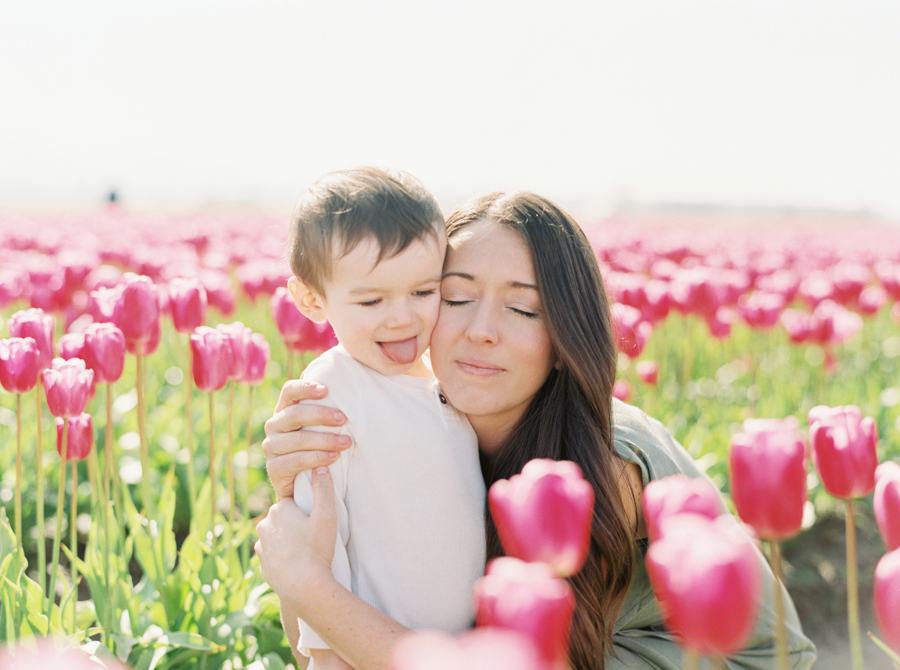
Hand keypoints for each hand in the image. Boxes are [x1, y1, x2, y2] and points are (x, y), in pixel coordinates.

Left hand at [255, 466, 337, 614]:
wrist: (303, 586)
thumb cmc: (316, 549)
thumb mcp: (327, 515)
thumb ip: (324, 488)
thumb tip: (320, 466)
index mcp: (279, 509)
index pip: (293, 504)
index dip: (306, 512)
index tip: (316, 522)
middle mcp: (264, 524)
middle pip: (284, 519)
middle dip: (295, 525)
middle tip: (313, 536)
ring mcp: (260, 546)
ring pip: (277, 537)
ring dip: (288, 541)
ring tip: (305, 551)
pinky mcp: (261, 564)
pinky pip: (273, 555)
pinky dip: (282, 557)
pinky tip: (296, 563)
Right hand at [263, 379, 350, 499]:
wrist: (307, 485)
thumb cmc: (319, 447)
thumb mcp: (321, 426)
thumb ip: (324, 406)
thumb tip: (339, 382)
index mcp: (284, 410)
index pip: (289, 391)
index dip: (305, 388)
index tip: (326, 390)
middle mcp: (274, 425)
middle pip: (295, 414)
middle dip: (321, 415)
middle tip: (344, 419)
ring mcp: (271, 447)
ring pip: (298, 439)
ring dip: (325, 440)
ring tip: (345, 442)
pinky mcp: (273, 468)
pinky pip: (296, 460)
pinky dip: (317, 458)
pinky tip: (334, 458)